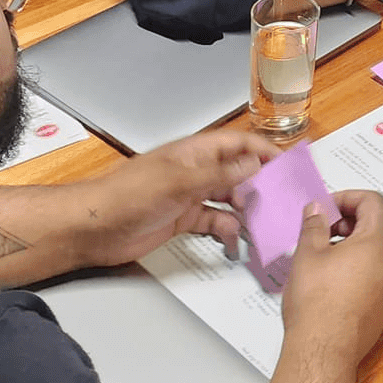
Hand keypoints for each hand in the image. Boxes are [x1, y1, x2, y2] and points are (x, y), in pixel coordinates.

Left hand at [70, 128, 281, 269]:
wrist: (93, 228)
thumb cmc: (128, 195)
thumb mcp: (179, 181)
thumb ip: (219, 174)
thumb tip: (254, 165)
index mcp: (195, 152)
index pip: (239, 143)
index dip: (265, 151)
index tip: (289, 165)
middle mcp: (196, 171)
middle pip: (238, 171)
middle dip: (262, 183)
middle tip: (285, 200)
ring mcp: (189, 195)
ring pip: (229, 198)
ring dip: (247, 209)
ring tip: (266, 222)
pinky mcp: (182, 219)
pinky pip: (214, 220)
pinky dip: (227, 228)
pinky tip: (236, 238)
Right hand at [279, 190, 382, 363]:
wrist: (324, 350)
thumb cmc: (318, 304)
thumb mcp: (308, 254)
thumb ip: (314, 224)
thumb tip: (317, 210)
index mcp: (377, 242)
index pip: (372, 202)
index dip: (347, 198)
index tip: (326, 208)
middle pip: (375, 225)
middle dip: (347, 221)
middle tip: (320, 230)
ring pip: (374, 252)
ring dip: (350, 244)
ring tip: (321, 256)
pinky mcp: (381, 305)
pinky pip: (373, 274)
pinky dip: (354, 267)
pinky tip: (329, 280)